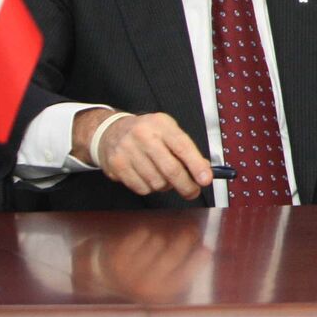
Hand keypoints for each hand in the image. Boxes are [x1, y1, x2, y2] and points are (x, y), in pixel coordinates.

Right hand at [73, 109, 211, 199]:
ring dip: (166, 186)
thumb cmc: (146, 133)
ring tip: (164, 177)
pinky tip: (148, 177)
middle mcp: (143, 136)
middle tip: (192, 191)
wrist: (110, 132)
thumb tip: (203, 170)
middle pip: (170, 169)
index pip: (183, 147)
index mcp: (161, 124)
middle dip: (186, 185)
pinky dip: (149, 188)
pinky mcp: (117, 166)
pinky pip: (141, 188)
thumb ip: (186, 149)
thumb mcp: (168, 131)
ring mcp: (128, 151)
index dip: (196, 166)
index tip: (206, 179)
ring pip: (157, 182)